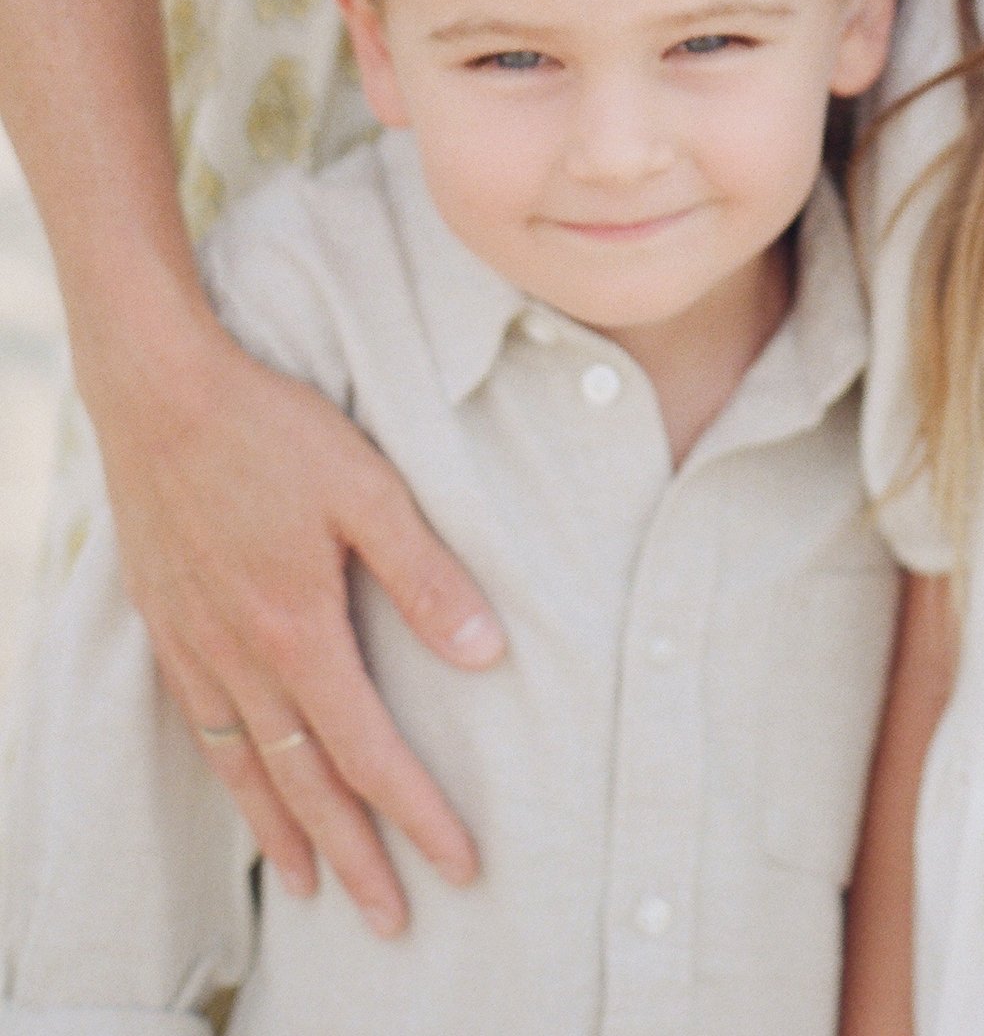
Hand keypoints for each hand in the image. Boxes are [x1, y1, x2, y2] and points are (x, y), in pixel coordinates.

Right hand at [92, 316, 503, 931]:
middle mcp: (242, 658)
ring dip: (283, 833)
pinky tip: (246, 788)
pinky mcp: (168, 626)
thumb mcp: (371, 489)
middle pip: (306, 786)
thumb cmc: (276, 432)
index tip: (460, 864)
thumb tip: (489, 654)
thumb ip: (426, 575)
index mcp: (298, 631)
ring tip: (312, 887)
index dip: (417, 814)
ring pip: (246, 770)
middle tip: (393, 919)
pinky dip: (231, 777)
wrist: (161, 397)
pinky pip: (202, 730)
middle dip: (355, 857)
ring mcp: (196, 648)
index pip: (369, 752)